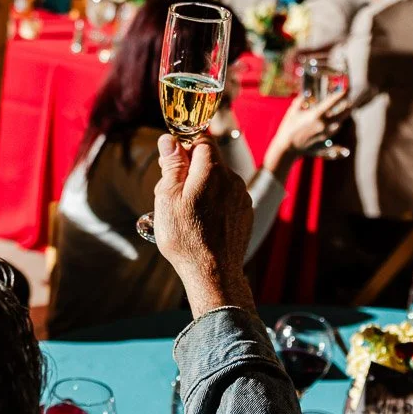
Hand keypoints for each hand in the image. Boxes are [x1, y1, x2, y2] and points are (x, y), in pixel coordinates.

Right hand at [153, 135, 254, 317]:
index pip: (202, 140)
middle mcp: (233, 179)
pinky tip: (202, 223)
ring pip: (218, 181)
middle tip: (172, 194)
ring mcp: (242, 197)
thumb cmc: (186, 236)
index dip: (185, 148)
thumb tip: (169, 140)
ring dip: (202, 188)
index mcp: (213, 170)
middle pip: (209, 162)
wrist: (213, 273)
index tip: (171, 164)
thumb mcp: (167, 197)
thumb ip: (172, 164)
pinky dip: (214, 204)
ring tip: (186, 213)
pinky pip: (227, 198)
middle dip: (190, 171)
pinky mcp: (245, 214)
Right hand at [263, 92, 348, 172]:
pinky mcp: (325, 142)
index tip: (346, 89)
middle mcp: (324, 124)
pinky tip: (338, 128)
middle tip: (349, 100)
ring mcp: (326, 134)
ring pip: (340, 123)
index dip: (341, 94)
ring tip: (345, 112)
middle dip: (347, 106)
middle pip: (342, 113)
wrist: (287, 147)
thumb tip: (305, 94)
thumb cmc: (288, 128)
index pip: (333, 101)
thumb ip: (300, 101)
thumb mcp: (293, 111)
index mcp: (316, 115)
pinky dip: (338, 127)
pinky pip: (335, 133)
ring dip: (343, 117)